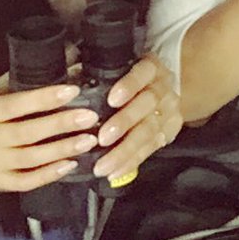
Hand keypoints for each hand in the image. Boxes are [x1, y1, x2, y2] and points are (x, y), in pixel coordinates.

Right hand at [0, 74, 99, 191]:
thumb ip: (23, 82)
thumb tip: (64, 64)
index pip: (16, 104)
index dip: (44, 98)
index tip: (72, 91)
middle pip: (27, 133)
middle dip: (61, 125)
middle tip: (89, 118)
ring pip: (29, 158)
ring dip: (61, 150)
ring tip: (87, 141)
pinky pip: (24, 181)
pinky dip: (47, 175)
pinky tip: (69, 164)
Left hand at [90, 55, 182, 180]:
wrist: (163, 91)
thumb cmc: (130, 78)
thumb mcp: (118, 67)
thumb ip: (96, 70)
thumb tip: (68, 71)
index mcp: (150, 67)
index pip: (143, 73)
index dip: (129, 86)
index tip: (111, 100)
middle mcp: (163, 88)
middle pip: (147, 104)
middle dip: (125, 122)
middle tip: (103, 138)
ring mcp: (169, 110)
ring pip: (150, 131)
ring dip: (125, 150)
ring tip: (104, 165)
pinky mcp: (170, 131)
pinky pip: (151, 149)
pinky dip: (132, 162)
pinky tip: (115, 172)